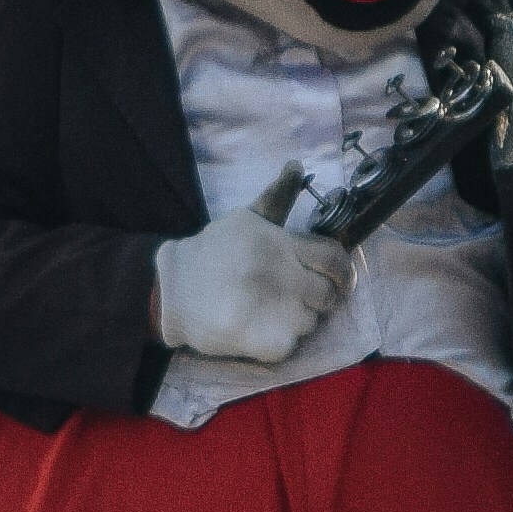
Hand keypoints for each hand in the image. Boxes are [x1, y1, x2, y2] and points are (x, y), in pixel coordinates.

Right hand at [153, 211, 352, 367]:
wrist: (172, 290)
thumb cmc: (214, 252)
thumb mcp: (245, 218)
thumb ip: (277, 196)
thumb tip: (297, 166)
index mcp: (281, 244)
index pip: (334, 259)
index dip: (340, 271)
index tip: (334, 279)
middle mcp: (283, 276)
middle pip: (327, 295)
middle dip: (315, 297)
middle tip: (293, 296)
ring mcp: (277, 312)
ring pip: (311, 322)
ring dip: (296, 320)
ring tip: (269, 311)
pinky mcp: (268, 342)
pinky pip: (293, 345)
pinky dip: (280, 342)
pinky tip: (259, 329)